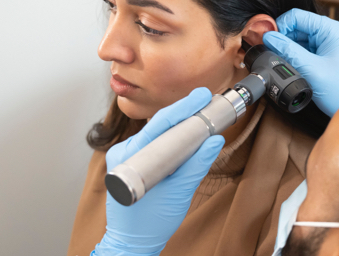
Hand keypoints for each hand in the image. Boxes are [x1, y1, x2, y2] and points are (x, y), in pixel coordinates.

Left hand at [92, 88, 224, 255]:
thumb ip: (196, 165)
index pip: (160, 124)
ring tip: (201, 114)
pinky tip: (188, 132)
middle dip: (184, 111)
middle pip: (159, 124)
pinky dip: (174, 136)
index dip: (184, 108)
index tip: (203, 97)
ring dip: (180, 123)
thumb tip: (214, 141)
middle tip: (206, 101)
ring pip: (158, 132)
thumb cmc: (150, 223)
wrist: (132, 243)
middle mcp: (125, 151)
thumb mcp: (179, 193)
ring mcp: (128, 156)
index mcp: (129, 156)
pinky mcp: (135, 161)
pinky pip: (156, 142)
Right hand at [263, 8, 338, 116]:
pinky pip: (303, 49)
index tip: (268, 39)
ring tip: (282, 61)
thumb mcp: (310, 68)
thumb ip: (288, 50)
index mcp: (331, 30)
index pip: (298, 16)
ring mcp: (327, 45)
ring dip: (287, 48)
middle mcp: (330, 33)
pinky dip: (294, 56)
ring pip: (298, 39)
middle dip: (282, 38)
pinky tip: (290, 66)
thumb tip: (269, 37)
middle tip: (270, 52)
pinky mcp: (323, 56)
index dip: (280, 25)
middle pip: (297, 26)